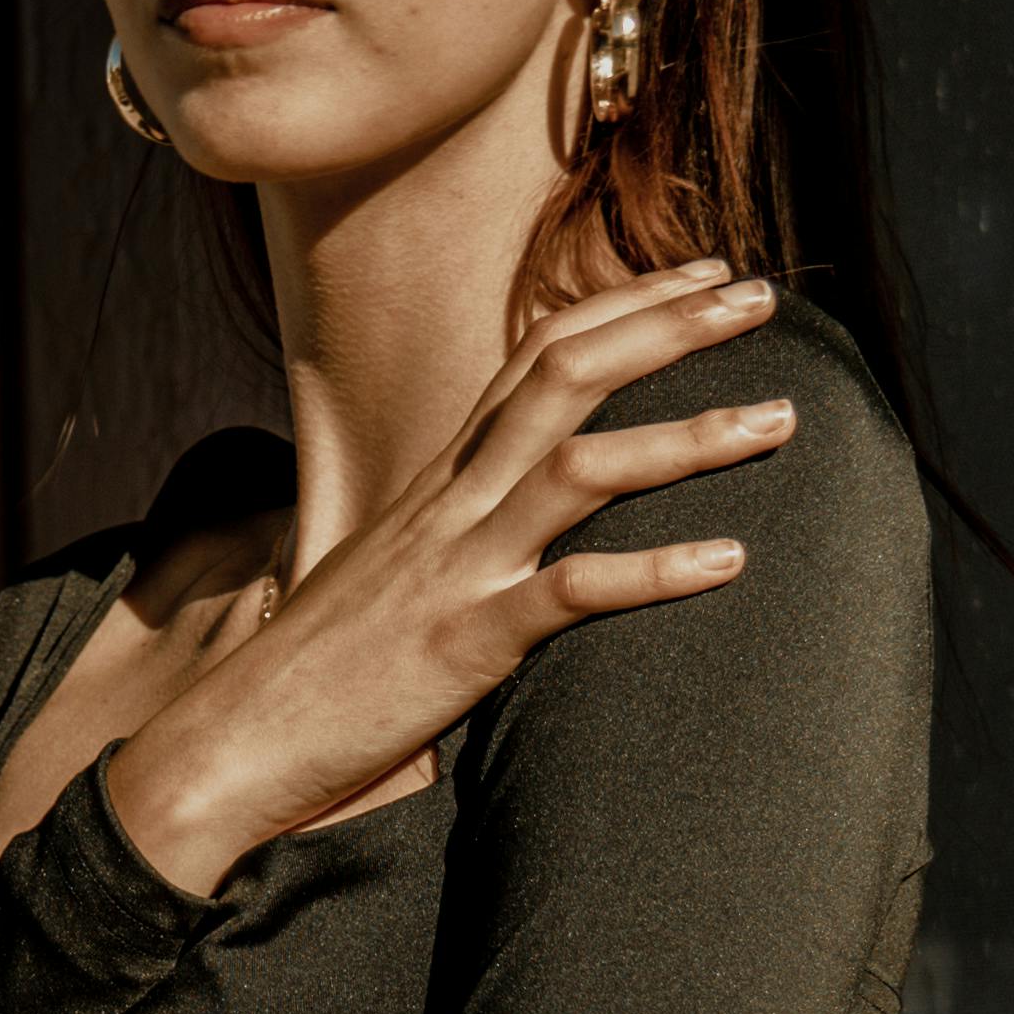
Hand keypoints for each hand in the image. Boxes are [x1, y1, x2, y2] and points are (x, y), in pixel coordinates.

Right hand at [103, 263, 795, 902]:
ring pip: (582, 467)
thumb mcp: (400, 571)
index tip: (703, 274)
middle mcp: (451, 499)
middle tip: (761, 298)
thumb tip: (528, 511)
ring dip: (688, 436)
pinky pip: (571, 593)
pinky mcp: (465, 640)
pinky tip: (730, 560)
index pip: (535, 352)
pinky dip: (654, 571)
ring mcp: (458, 564)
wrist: (233, 740)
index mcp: (440, 476)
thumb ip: (466, 528)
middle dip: (669, 327)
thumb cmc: (322, 669)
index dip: (622, 304)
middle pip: (566, 374)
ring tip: (781, 419)